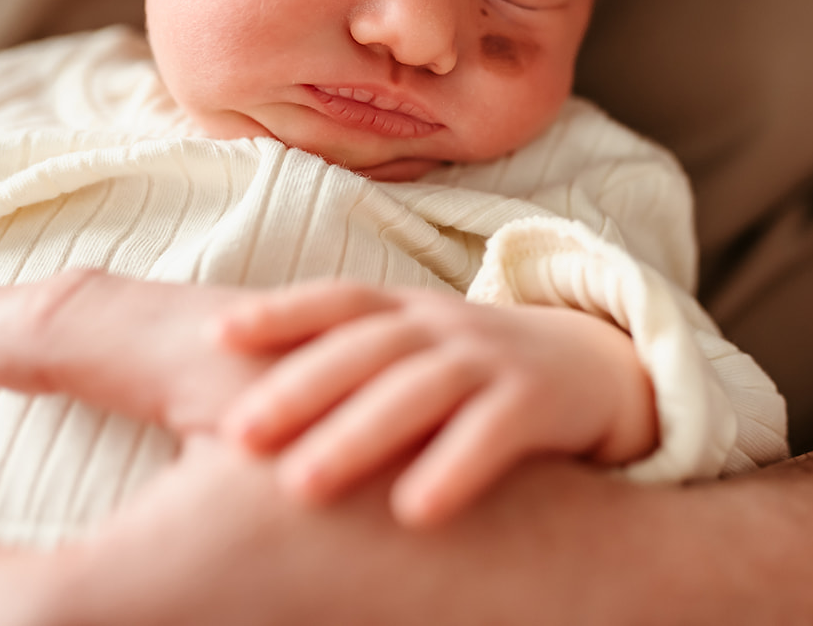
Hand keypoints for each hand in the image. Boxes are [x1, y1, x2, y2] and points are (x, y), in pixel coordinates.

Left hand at [213, 281, 657, 526]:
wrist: (597, 368)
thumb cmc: (477, 375)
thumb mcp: (416, 357)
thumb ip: (350, 372)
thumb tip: (240, 417)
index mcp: (406, 313)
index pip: (338, 299)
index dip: (279, 313)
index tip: (216, 335)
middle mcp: (444, 327)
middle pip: (366, 348)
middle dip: (299, 388)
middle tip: (235, 436)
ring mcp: (493, 360)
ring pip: (420, 388)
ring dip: (358, 434)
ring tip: (300, 486)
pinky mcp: (540, 402)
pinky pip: (494, 433)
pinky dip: (453, 468)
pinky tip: (412, 512)